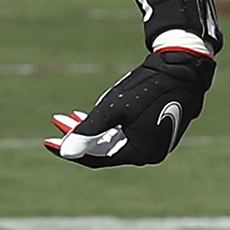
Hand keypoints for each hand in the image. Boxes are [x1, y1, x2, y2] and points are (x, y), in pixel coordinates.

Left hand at [46, 49, 212, 165]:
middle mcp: (147, 155)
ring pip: (111, 141)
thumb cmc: (147, 88)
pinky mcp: (153, 132)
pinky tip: (87, 114)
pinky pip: (122, 134)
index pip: (96, 159)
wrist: (180, 69)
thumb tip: (66, 152)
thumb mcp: (113, 109)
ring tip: (67, 116)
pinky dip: (104, 126)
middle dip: (77, 136)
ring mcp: (152, 144)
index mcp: (140, 154)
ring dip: (89, 130)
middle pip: (102, 151)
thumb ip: (88, 131)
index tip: (48, 142)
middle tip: (56, 121)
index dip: (70, 151)